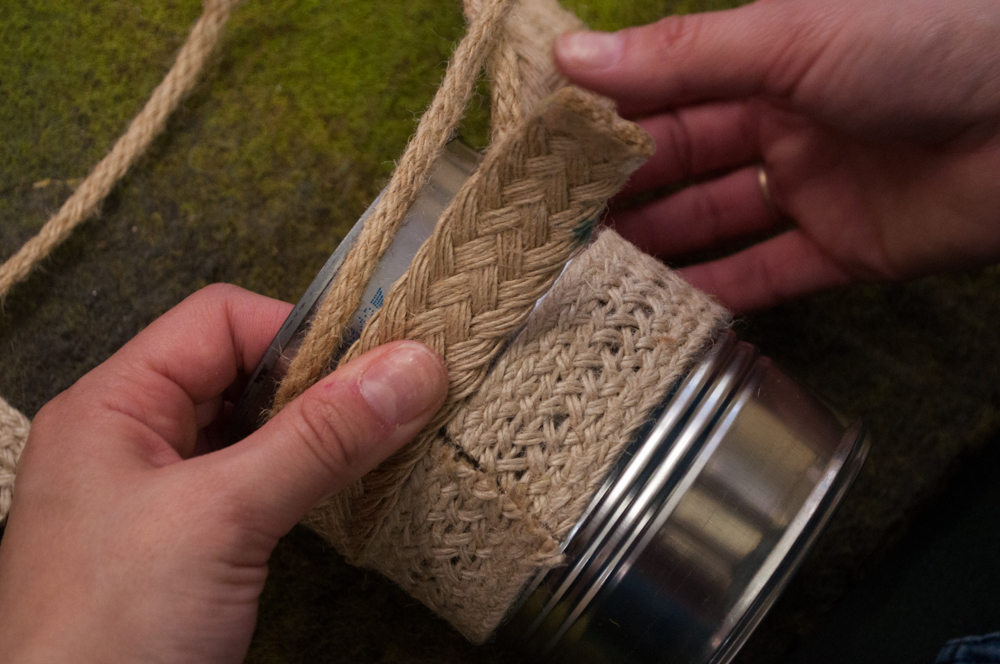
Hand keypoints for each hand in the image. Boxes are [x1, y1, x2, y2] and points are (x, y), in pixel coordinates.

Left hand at [0, 284, 447, 663]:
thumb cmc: (112, 631)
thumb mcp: (223, 518)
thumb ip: (318, 439)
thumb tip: (412, 368)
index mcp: (113, 405)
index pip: (219, 322)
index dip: (298, 332)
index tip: (377, 363)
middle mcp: (135, 438)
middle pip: (241, 373)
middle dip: (318, 383)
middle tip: (396, 401)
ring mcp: (163, 495)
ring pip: (255, 431)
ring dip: (319, 432)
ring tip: (385, 440)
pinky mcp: (192, 544)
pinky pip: (259, 483)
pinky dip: (308, 477)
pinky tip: (347, 487)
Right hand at [555, 0, 999, 310]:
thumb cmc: (926, 43)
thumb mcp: (791, 36)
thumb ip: (679, 57)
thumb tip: (569, 57)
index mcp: (767, 61)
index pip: (664, 97)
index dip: (604, 126)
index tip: (540, 159)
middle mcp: (783, 124)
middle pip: (682, 166)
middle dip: (621, 194)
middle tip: (552, 230)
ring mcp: (814, 189)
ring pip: (716, 223)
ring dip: (658, 249)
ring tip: (587, 276)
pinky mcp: (848, 248)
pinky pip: (770, 274)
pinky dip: (720, 293)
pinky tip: (661, 310)